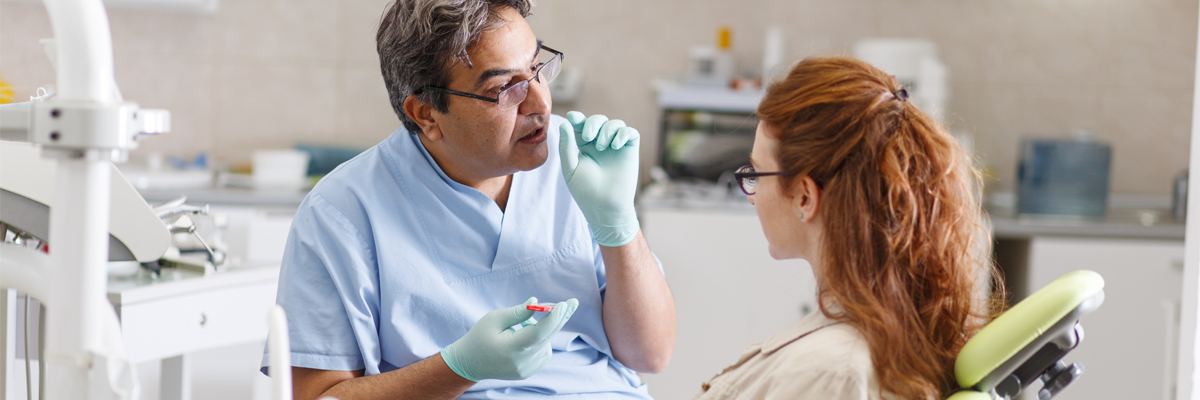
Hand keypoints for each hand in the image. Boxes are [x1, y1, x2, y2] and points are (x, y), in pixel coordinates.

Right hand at [440, 297, 578, 381]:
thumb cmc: (480, 337)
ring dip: (542, 331)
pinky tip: (525, 338)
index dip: (552, 319)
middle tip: (572, 303)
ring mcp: (526, 370)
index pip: (537, 333)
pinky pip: (543, 352)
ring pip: (546, 344)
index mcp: (510, 348)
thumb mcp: (494, 319)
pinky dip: (540, 341)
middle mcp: (521, 362)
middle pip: (547, 338)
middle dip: (560, 319)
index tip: (564, 305)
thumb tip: (537, 302)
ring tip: (521, 327)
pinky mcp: (528, 372)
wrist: (470, 363)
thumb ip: (517, 312)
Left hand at [558, 111, 640, 246]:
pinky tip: (615, 146)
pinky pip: (631, 132)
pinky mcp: (630, 151)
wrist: (606, 208)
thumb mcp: (571, 168)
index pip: (581, 126)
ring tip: (603, 147)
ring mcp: (617, 147)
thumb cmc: (586, 192)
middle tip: (587, 137)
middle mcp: (601, 145)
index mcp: (585, 147)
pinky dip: (622, 134)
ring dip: (607, 130)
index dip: (578, 118)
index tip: (572, 117)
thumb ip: (566, 147)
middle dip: (592, 123)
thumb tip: (565, 124)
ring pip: (615, 123)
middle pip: (598, 120)